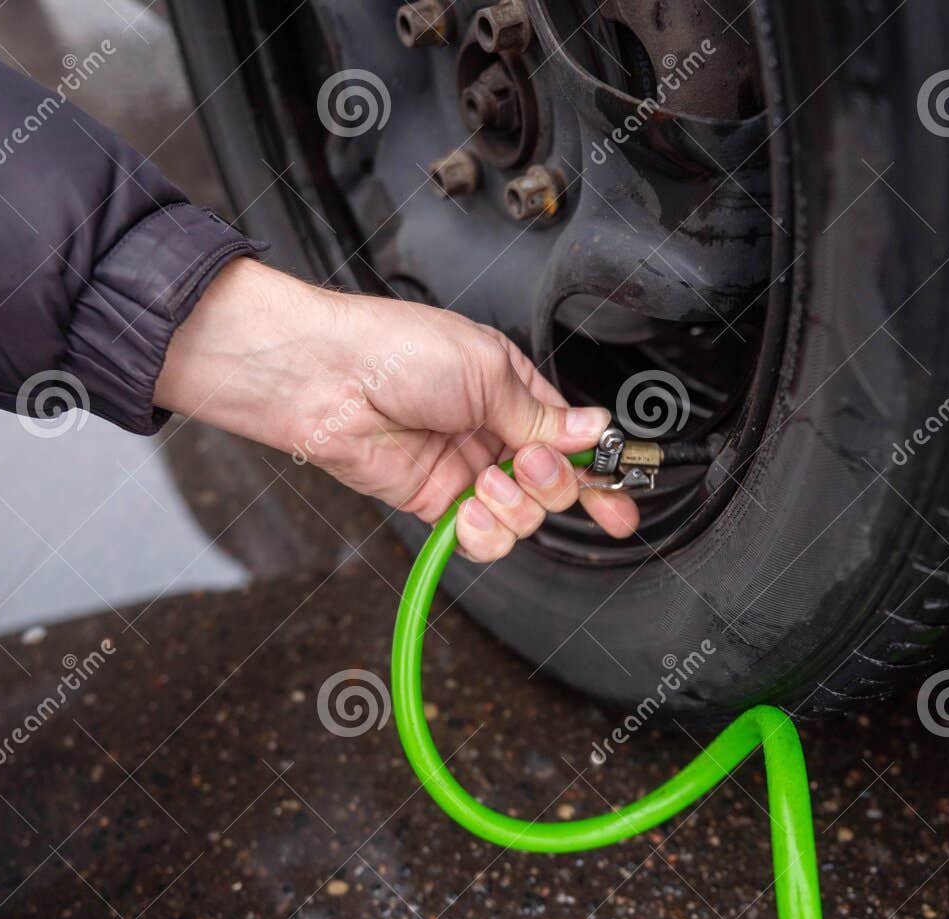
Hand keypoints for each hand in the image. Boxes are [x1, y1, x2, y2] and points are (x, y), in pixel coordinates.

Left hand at [154, 258, 638, 560]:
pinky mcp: (435, 503)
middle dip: (550, 482)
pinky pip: (481, 538)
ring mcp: (466, 471)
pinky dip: (485, 532)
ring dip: (514, 506)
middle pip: (555, 486)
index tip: (622, 502)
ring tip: (486, 480)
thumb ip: (542, 415)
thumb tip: (592, 433)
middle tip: (525, 460)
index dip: (599, 473)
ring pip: (523, 518)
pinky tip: (471, 510)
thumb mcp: (487, 370)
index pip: (573, 441)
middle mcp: (494, 433)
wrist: (326, 379)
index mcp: (514, 391)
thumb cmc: (394, 350)